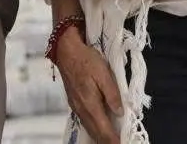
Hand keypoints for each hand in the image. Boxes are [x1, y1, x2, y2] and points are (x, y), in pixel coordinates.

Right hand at [54, 28, 121, 143]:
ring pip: (89, 128)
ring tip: (111, 140)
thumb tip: (120, 112)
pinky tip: (99, 128)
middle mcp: (82, 109)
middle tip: (118, 143)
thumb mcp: (104, 73)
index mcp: (90, 104)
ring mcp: (76, 107)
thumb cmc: (86, 60)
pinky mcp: (74, 103)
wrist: (67, 51)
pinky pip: (85, 121)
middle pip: (95, 132)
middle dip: (107, 141)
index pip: (104, 129)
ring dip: (100, 136)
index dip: (113, 139)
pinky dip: (94, 129)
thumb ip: (112, 94)